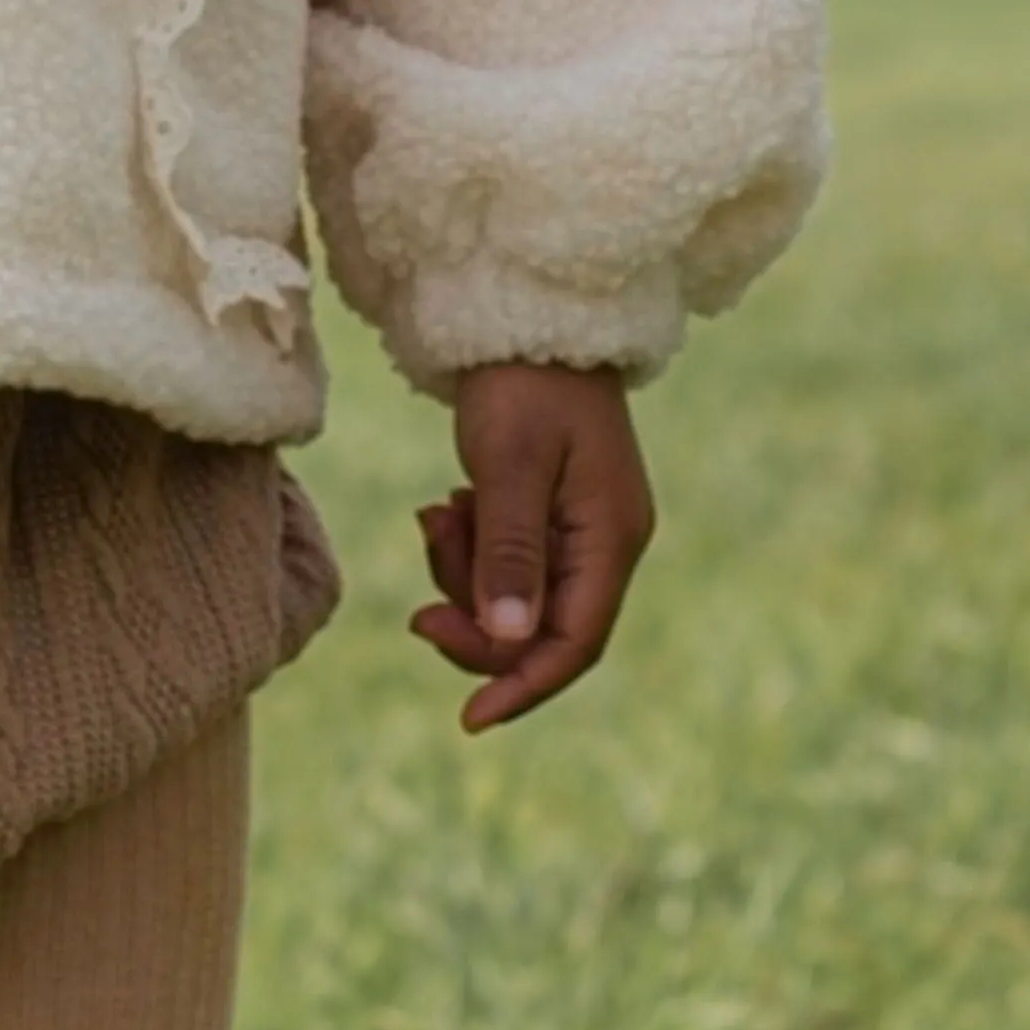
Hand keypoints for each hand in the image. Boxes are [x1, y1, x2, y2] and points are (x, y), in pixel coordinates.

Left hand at [406, 362, 654, 733]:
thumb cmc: (524, 381)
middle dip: (475, 621)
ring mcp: (583, 529)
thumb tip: (508, 639)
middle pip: (540, 630)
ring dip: (464, 576)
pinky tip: (446, 507)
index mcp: (611, 537)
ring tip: (436, 517)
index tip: (468, 719)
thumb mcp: (509, 465)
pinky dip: (470, 549)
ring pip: (516, 600)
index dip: (522, 686)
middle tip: (419, 602)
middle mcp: (607, 543)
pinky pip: (508, 563)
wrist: (527, 311)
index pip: (574, 644)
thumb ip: (509, 552)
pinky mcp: (554, 514)